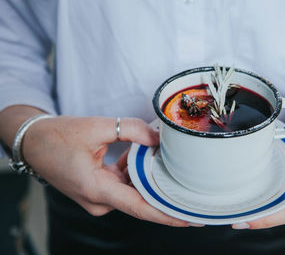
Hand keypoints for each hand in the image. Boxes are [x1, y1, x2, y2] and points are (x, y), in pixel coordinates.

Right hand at [23, 116, 188, 226]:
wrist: (33, 142)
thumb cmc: (58, 137)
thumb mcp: (97, 127)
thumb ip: (131, 130)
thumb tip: (158, 137)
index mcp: (97, 190)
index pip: (141, 208)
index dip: (168, 215)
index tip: (190, 218)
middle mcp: (99, 200)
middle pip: (141, 200)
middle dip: (164, 191)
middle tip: (189, 184)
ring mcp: (98, 198)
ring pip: (133, 191)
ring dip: (147, 176)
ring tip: (162, 158)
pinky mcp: (98, 191)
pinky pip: (124, 185)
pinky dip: (133, 173)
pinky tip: (138, 155)